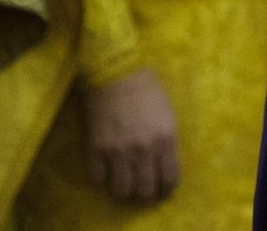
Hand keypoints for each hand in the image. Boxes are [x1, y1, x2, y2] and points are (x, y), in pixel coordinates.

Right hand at [81, 68, 179, 204]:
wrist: (116, 72)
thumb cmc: (146, 89)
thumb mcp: (168, 114)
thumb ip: (167, 141)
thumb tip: (164, 165)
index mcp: (166, 140)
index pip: (170, 179)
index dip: (166, 190)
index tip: (162, 191)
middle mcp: (144, 150)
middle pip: (146, 189)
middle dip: (145, 194)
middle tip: (141, 191)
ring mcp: (119, 151)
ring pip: (122, 190)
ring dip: (124, 192)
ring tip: (123, 185)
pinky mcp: (97, 149)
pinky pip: (98, 179)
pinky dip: (102, 181)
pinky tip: (105, 174)